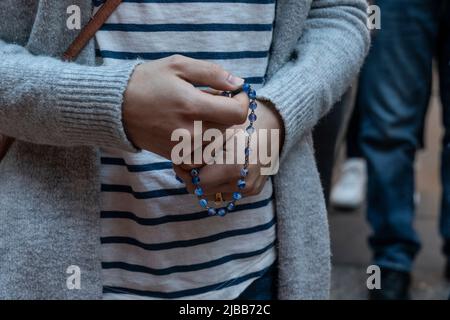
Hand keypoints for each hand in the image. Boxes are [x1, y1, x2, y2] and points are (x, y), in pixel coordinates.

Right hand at [123, 55, 248, 158]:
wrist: (115, 107)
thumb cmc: (147, 81)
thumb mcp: (178, 65)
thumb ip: (212, 73)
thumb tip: (239, 83)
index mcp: (192, 106)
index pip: (238, 114)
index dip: (243, 102)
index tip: (235, 93)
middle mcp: (190, 132)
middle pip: (230, 129)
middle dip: (227, 113)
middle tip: (213, 100)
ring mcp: (183, 148)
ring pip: (217, 143)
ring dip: (217, 128)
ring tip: (201, 114)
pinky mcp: (175, 157)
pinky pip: (202, 153)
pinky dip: (204, 142)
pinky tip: (193, 127)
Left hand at [174, 100, 283, 199]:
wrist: (273, 125)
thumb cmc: (241, 120)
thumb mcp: (217, 126)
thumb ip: (197, 145)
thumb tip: (178, 160)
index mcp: (235, 166)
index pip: (196, 182)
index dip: (184, 170)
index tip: (180, 156)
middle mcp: (244, 183)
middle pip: (202, 191)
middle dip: (191, 176)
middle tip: (186, 160)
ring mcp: (251, 189)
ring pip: (212, 195)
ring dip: (203, 182)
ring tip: (202, 162)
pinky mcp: (254, 191)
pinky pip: (225, 194)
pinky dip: (216, 183)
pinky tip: (216, 167)